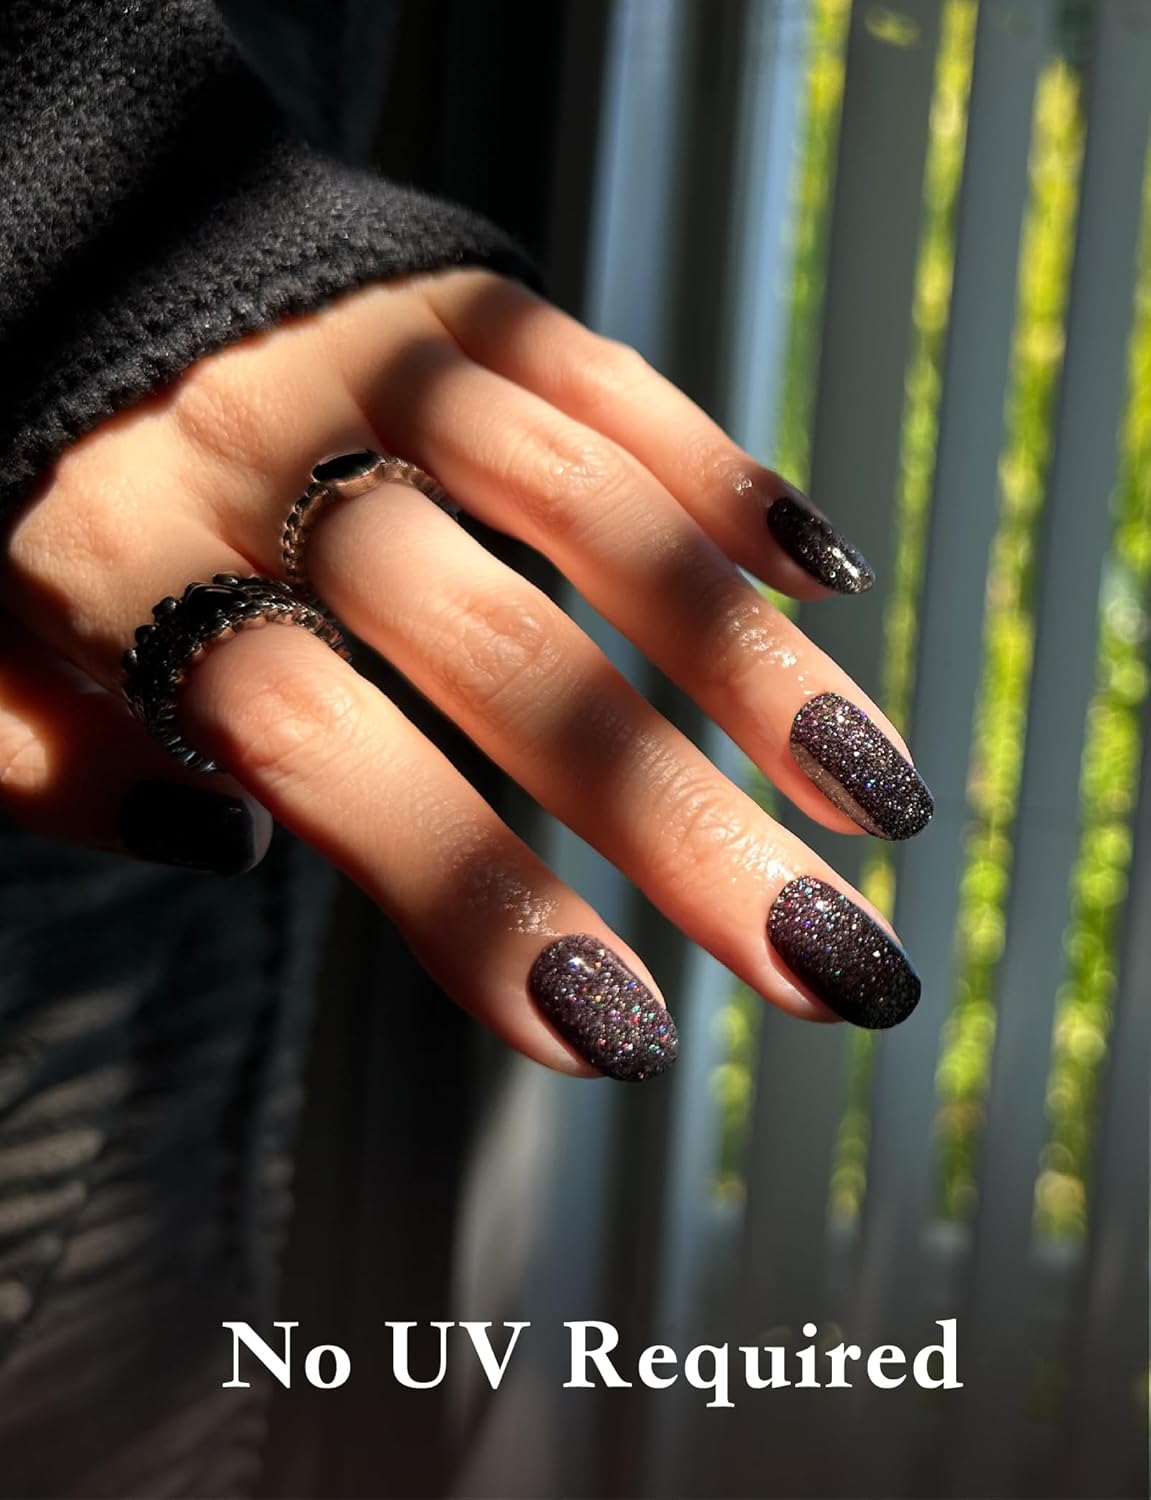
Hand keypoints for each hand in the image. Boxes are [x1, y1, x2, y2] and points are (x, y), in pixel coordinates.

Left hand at [0, 269, 931, 1078]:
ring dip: (751, 663)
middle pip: (502, 650)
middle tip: (821, 963)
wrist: (40, 209)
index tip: (614, 1034)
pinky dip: (716, 473)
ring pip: (595, 511)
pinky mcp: (454, 289)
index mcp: (119, 561)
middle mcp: (268, 450)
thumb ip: (47, 761)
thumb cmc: (6, 460)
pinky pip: (603, 375)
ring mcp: (379, 353)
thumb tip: (222, 840)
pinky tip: (818, 579)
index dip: (473, 895)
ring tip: (876, 798)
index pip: (326, 748)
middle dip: (673, 819)